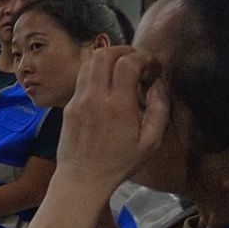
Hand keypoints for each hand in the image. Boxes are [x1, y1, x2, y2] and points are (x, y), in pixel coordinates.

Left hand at [59, 46, 168, 190]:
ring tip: (123, 68)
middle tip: (138, 60)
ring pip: (89, 62)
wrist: (83, 177)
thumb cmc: (120, 162)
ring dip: (108, 57)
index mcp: (118, 106)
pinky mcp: (69, 104)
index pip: (127, 63)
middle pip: (104, 54)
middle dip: (124, 50)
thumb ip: (159, 109)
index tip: (153, 65)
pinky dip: (97, 70)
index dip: (143, 56)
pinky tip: (109, 83)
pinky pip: (82, 77)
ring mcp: (78, 99)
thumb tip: (157, 83)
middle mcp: (94, 98)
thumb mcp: (151, 142)